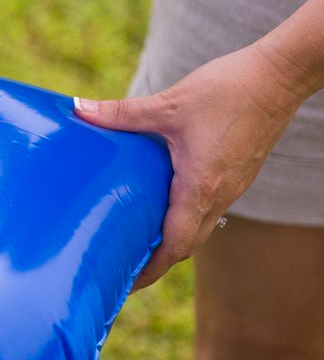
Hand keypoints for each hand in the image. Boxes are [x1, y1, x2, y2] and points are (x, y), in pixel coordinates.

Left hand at [74, 42, 304, 287]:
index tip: (123, 283)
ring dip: (170, 241)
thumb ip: (122, 113)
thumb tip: (79, 110)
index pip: (174, 246)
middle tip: (121, 269)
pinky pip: (209, 209)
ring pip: (199, 228)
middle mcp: (219, 195)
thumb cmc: (229, 89)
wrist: (280, 75)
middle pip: (186, 245)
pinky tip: (161, 206)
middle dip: (155, 263)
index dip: (149, 270)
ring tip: (136, 243)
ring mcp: (232, 187)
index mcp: (200, 187)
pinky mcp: (237, 175)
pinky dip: (184, 219)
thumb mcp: (168, 103)